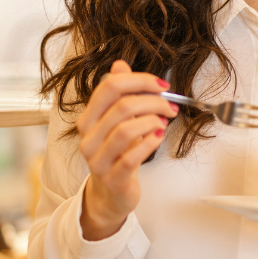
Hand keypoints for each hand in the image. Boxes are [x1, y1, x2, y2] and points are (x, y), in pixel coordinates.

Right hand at [77, 60, 177, 239]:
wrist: (111, 193)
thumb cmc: (118, 154)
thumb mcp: (118, 122)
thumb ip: (119, 94)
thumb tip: (120, 65)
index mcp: (88, 118)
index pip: (110, 87)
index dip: (140, 81)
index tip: (162, 86)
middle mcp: (88, 137)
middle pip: (121, 106)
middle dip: (153, 102)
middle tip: (169, 107)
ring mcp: (97, 159)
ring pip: (126, 129)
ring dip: (152, 122)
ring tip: (163, 122)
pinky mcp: (112, 178)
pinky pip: (131, 156)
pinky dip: (150, 143)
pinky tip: (158, 137)